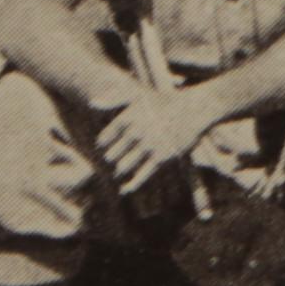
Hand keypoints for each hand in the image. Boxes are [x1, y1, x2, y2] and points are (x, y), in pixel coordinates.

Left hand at [94, 82, 212, 195]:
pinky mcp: (162, 158)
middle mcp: (137, 131)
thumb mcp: (139, 96)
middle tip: (113, 159)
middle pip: (112, 155)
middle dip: (112, 159)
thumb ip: (114, 99)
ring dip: (120, 171)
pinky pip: (142, 176)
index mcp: (129, 117)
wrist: (193, 110)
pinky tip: (125, 189)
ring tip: (121, 169)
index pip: (104, 139)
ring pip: (124, 166)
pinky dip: (132, 185)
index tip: (106, 146)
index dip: (103, 145)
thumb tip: (91, 104)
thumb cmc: (163, 102)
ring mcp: (149, 146)